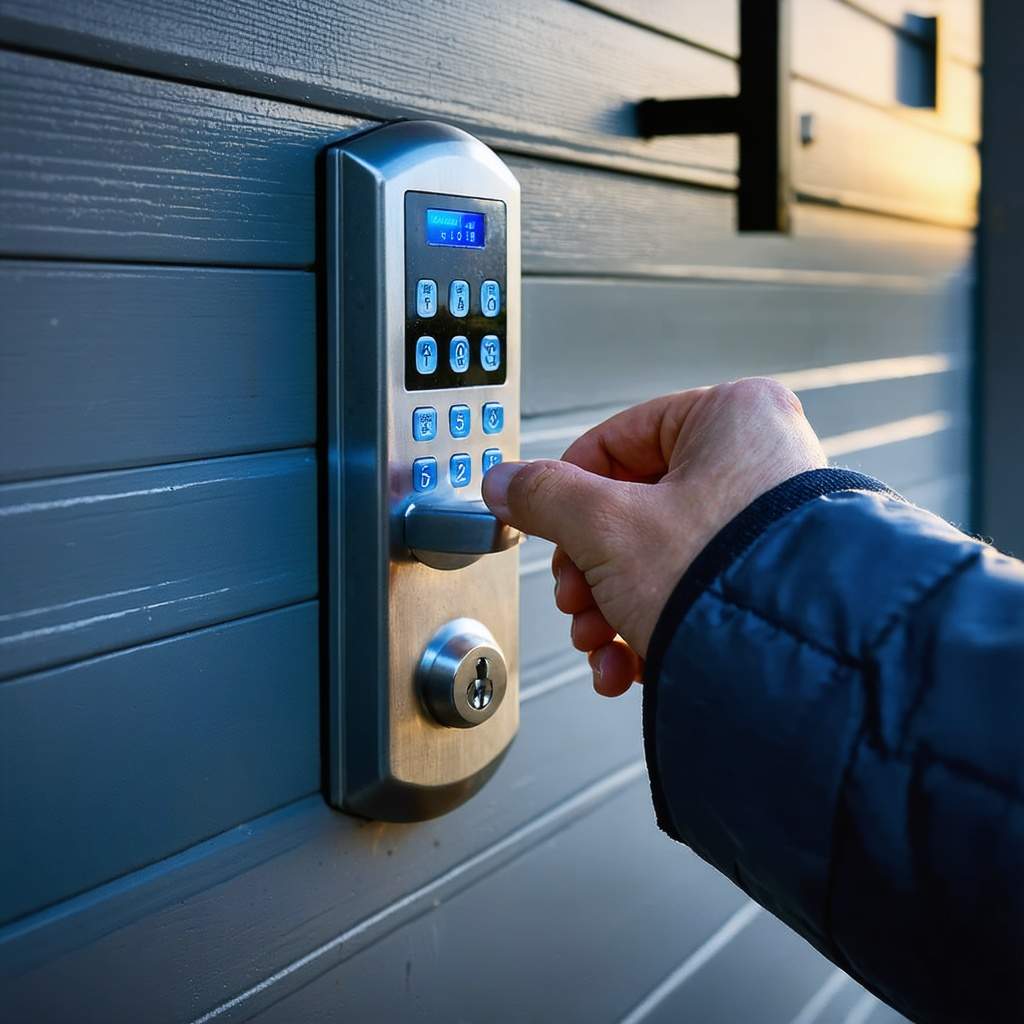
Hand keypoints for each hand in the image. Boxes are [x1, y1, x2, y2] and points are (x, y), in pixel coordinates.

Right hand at [481, 378, 826, 696]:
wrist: (806, 667)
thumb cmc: (730, 578)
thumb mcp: (608, 528)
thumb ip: (544, 497)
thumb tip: (504, 483)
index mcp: (730, 417)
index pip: (615, 440)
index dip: (565, 491)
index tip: (541, 526)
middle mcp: (760, 458)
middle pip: (631, 507)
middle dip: (589, 569)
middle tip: (575, 599)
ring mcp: (769, 521)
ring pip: (656, 555)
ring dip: (610, 607)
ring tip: (601, 643)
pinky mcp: (771, 576)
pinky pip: (692, 587)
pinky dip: (651, 625)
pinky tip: (630, 664)